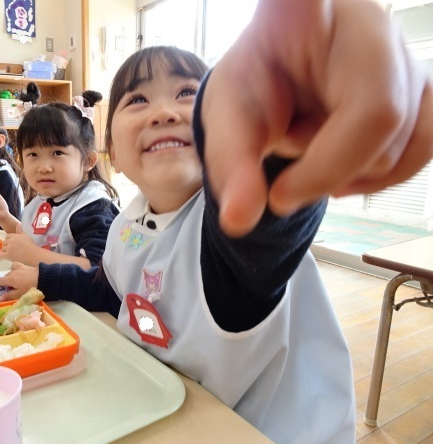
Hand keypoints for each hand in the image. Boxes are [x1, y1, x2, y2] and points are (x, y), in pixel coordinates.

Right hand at [0, 262, 38, 300]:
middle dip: (5, 281)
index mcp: (10, 279)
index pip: (0, 280)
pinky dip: (17, 269)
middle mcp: (13, 272)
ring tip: (14, 281)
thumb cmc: (30, 287)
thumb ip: (9, 295)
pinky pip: (18, 266)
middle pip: (6, 276)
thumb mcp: (19, 294)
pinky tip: (20, 273)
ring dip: (11, 275)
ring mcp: (20, 268)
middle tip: (8, 288)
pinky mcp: (26, 266)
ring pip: (11, 270)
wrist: (43, 278)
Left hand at [1, 224, 38, 264]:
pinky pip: (0, 255)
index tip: (13, 244)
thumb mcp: (26, 236)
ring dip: (5, 251)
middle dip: (7, 246)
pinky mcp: (8, 255)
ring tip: (12, 255)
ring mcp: (9, 248)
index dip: (9, 240)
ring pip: (2, 249)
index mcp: (14, 235)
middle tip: (13, 250)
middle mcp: (10, 240)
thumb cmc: (31, 246)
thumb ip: (20, 230)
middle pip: (4, 243)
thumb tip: (18, 224)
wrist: (34, 255)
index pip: (7, 236)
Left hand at [201, 0, 432, 235]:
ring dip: (351, 175)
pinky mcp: (423, 93)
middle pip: (378, 117)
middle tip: (282, 184)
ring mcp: (407, 59)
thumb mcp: (230, 123)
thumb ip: (231, 166)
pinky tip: (341, 174)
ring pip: (407, 143)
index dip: (313, 3)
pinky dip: (378, 178)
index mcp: (309, 14)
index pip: (312, 0)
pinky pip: (422, 150)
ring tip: (310, 165)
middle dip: (325, 169)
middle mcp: (373, 26)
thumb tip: (238, 221)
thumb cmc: (252, 92)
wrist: (275, 87)